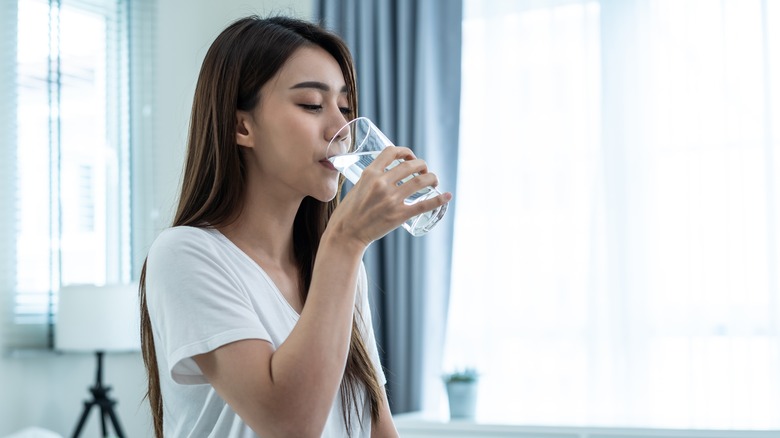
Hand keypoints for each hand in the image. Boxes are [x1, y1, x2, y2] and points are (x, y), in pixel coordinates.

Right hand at [326, 146, 450, 245]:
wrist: (346, 234)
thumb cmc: (348, 213)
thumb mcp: (356, 187)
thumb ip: (370, 180)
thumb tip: (384, 175)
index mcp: (370, 173)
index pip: (392, 152)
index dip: (406, 151)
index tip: (411, 157)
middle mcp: (382, 183)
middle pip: (411, 165)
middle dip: (422, 165)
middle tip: (425, 171)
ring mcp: (392, 199)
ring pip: (421, 181)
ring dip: (432, 178)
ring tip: (434, 181)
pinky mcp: (399, 215)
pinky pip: (425, 204)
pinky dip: (439, 199)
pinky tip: (447, 196)